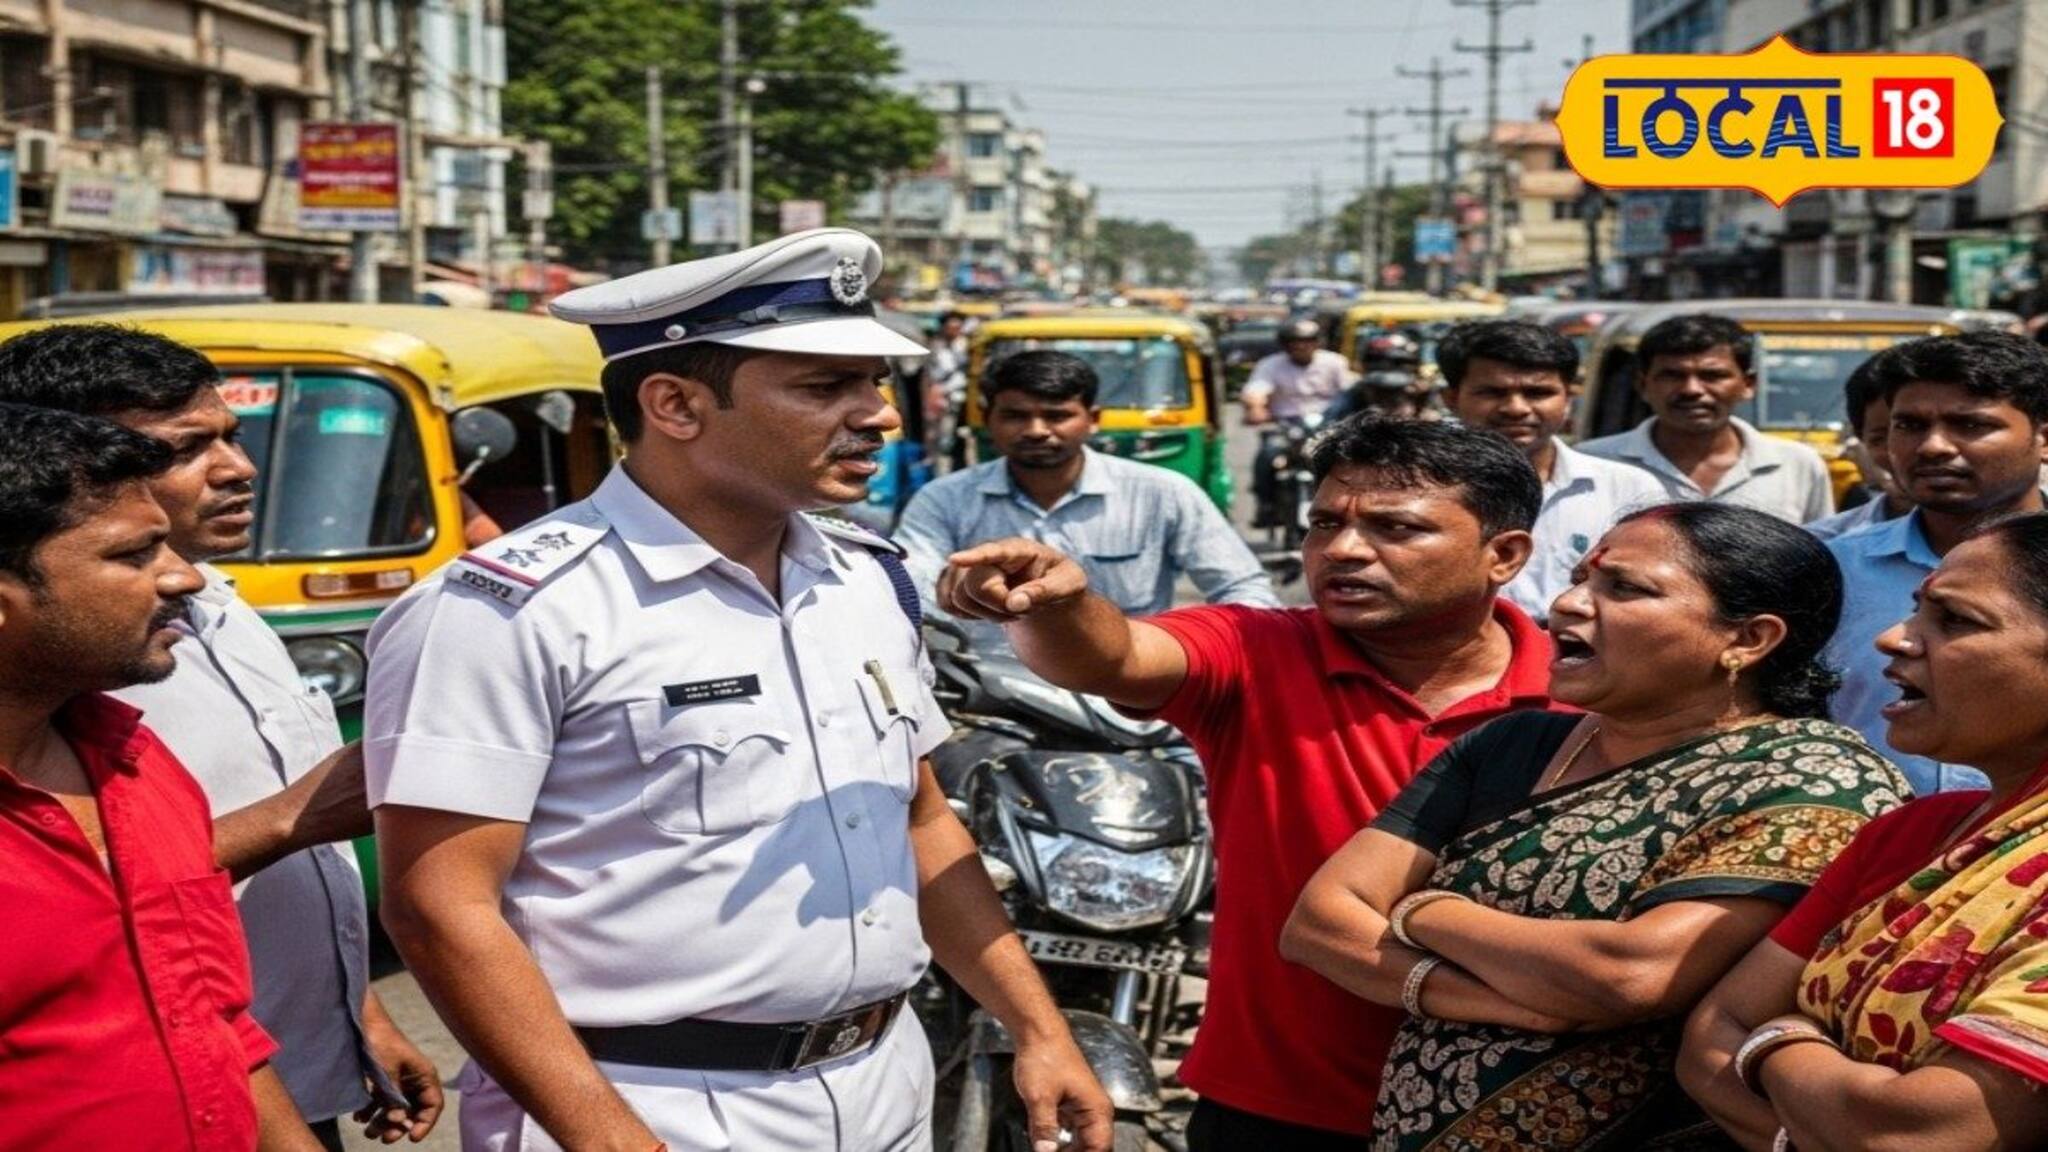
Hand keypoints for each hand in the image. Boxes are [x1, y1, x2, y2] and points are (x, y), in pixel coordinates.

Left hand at [357, 1011, 443, 1142]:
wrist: (361, 1023)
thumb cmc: (381, 1042)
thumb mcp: (388, 1071)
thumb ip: (393, 1096)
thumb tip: (397, 1120)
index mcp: (424, 1076)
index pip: (433, 1106)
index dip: (424, 1124)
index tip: (410, 1137)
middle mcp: (414, 1082)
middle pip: (413, 1112)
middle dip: (399, 1127)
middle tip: (384, 1138)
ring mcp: (398, 1083)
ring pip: (395, 1111)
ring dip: (383, 1123)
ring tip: (368, 1131)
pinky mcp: (382, 1082)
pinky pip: (380, 1104)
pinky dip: (371, 1113)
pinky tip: (359, 1117)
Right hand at [939, 539, 1087, 620]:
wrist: (1043, 585)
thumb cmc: (1059, 580)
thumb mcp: (1068, 584)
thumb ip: (1044, 592)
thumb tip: (1014, 603)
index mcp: (1017, 549)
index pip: (993, 551)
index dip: (973, 557)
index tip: (955, 559)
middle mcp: (987, 554)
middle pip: (973, 586)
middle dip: (997, 607)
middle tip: (1020, 610)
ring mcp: (967, 566)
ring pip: (957, 598)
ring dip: (985, 614)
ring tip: (1008, 608)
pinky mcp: (953, 581)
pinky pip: (945, 603)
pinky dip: (965, 615)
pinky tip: (986, 609)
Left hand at [1012, 1032, 1113, 1151]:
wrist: (1037, 1033)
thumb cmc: (1045, 1056)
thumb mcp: (1039, 1096)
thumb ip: (1043, 1127)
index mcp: (1097, 1109)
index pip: (1100, 1148)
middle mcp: (1095, 1111)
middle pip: (1093, 1147)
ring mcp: (1082, 1108)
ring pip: (1081, 1142)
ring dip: (1068, 1150)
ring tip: (1048, 1151)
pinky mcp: (1070, 1106)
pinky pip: (1070, 1133)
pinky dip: (1060, 1143)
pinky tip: (1047, 1146)